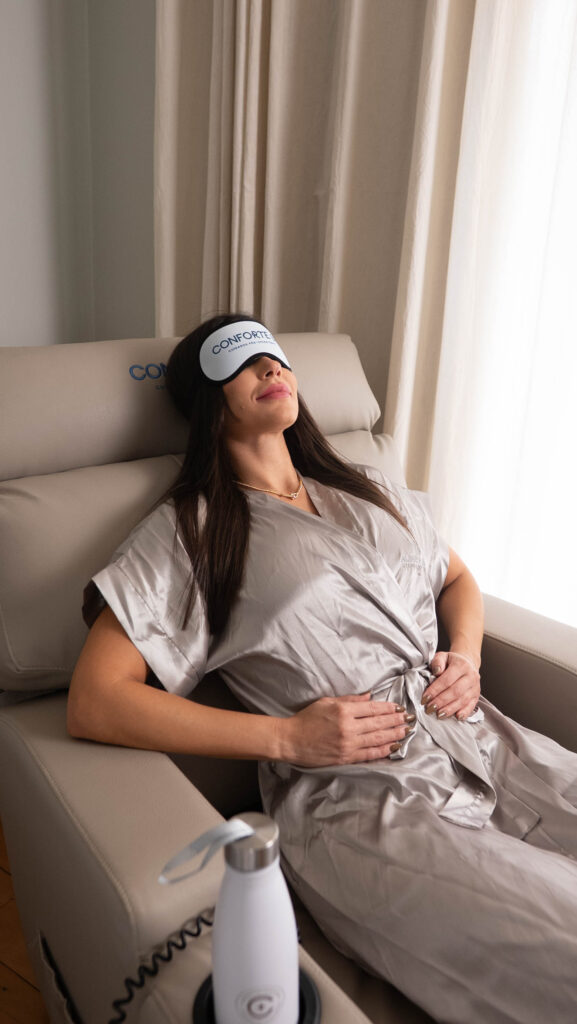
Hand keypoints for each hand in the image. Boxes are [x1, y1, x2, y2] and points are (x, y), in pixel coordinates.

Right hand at [280, 692, 413, 766]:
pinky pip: (370, 754)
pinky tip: (394, 747)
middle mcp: (348, 727)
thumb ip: (350, 700)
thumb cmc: (306, 719)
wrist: (291, 740)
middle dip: (396, 721)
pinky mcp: (346, 757)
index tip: (399, 708)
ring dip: (394, 735)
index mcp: (343, 710)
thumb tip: (369, 697)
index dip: (389, 708)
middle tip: (409, 719)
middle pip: (379, 723)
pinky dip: (384, 750)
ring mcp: (348, 744)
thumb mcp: (326, 702)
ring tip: (406, 731)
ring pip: (378, 739)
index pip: (373, 708)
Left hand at [422, 651, 480, 720]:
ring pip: (463, 700)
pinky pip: (471, 706)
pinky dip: (464, 713)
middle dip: (441, 701)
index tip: (424, 698)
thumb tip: (436, 672)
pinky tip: (456, 717)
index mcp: (461, 665)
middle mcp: (471, 676)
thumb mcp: (442, 656)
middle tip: (429, 708)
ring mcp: (475, 687)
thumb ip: (437, 662)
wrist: (467, 663)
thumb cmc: (451, 662)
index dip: (435, 690)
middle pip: (455, 691)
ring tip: (438, 714)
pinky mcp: (476, 696)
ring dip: (450, 709)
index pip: (446, 680)